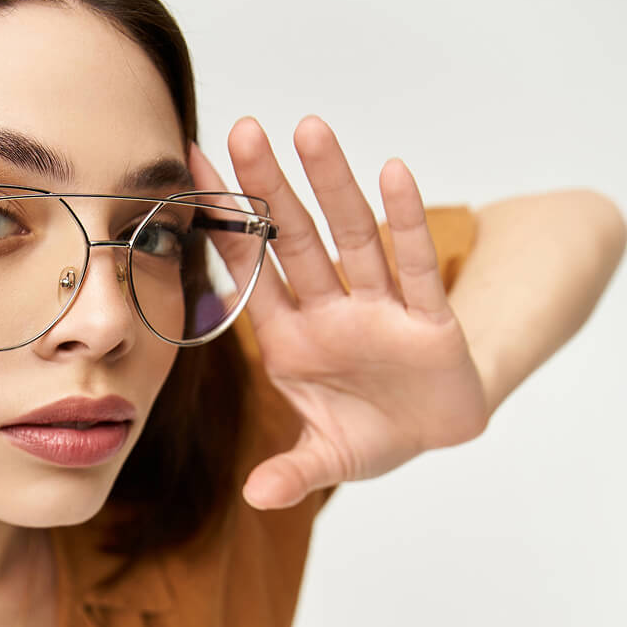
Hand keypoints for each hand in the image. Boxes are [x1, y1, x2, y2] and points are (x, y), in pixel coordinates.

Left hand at [190, 115, 489, 509]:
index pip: (250, 271)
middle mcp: (330, 310)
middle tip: (241, 130)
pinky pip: (414, 265)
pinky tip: (391, 174)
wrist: (436, 431)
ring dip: (331, 186)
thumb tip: (256, 497)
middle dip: (268, 188)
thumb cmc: (371, 429)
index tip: (190, 170)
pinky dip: (405, 221)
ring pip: (351, 238)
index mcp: (292, 338)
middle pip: (294, 240)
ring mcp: (379, 308)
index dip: (223, 226)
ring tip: (309, 129)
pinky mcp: (429, 319)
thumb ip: (293, 472)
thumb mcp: (327, 458)